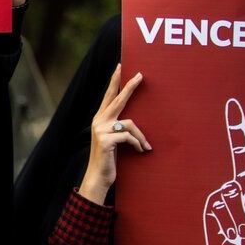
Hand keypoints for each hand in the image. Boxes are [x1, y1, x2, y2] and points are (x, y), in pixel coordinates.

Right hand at [79, 65, 150, 204]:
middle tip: (140, 75)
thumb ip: (120, 128)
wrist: (98, 177)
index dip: (114, 81)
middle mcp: (98, 122)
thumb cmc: (108, 159)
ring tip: (145, 147)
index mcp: (99, 119)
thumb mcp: (114, 140)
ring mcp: (100, 130)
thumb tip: (135, 123)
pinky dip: (138, 144)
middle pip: (117, 99)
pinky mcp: (105, 140)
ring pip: (130, 123)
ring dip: (141, 137)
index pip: (108, 96)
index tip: (121, 67)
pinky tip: (140, 152)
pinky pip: (129, 136)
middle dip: (129, 87)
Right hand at [203, 99, 244, 244]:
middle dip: (236, 128)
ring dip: (242, 219)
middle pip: (240, 152)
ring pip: (234, 194)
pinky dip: (230, 222)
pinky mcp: (213, 204)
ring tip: (244, 235)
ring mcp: (228, 193)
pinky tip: (232, 234)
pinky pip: (223, 205)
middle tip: (232, 104)